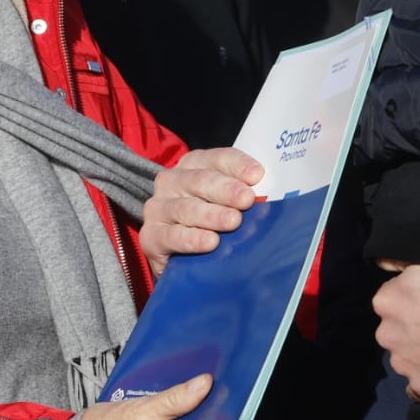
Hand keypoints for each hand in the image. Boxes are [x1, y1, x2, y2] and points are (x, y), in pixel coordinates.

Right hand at [140, 147, 262, 274]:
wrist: (182, 261)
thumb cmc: (212, 226)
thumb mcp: (228, 206)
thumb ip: (243, 197)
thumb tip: (270, 198)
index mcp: (193, 166)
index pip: (216, 158)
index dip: (237, 165)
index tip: (257, 175)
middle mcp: (171, 182)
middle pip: (199, 181)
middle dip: (225, 189)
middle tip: (247, 200)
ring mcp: (157, 208)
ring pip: (185, 208)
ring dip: (211, 215)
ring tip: (233, 222)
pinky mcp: (150, 237)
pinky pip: (171, 236)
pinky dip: (191, 239)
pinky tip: (210, 243)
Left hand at [372, 263, 419, 401]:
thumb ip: (398, 263)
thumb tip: (380, 262)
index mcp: (385, 301)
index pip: (392, 301)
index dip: (413, 302)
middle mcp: (385, 334)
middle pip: (395, 332)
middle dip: (412, 331)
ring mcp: (402, 364)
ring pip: (406, 359)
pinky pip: (418, 387)